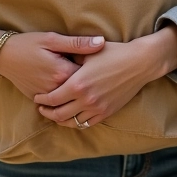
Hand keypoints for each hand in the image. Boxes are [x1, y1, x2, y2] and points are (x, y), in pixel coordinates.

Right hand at [0, 18, 104, 99]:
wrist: (2, 55)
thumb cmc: (28, 43)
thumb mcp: (52, 39)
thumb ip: (77, 43)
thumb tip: (101, 42)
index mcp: (62, 72)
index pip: (88, 76)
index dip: (96, 69)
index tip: (102, 63)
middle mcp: (55, 88)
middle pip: (80, 90)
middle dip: (89, 83)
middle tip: (95, 74)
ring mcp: (45, 96)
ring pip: (69, 99)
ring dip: (77, 93)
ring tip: (85, 84)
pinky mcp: (37, 99)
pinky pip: (56, 103)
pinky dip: (64, 97)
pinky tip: (70, 90)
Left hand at [34, 25, 176, 128]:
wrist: (139, 62)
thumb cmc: (113, 52)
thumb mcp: (88, 52)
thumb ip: (71, 58)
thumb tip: (58, 60)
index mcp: (78, 84)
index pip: (52, 98)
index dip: (42, 100)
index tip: (37, 97)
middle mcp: (86, 100)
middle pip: (59, 114)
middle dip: (47, 112)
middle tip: (41, 108)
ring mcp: (97, 108)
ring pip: (72, 122)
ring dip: (60, 120)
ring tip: (54, 114)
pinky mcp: (107, 112)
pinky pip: (87, 124)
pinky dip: (76, 123)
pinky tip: (72, 117)